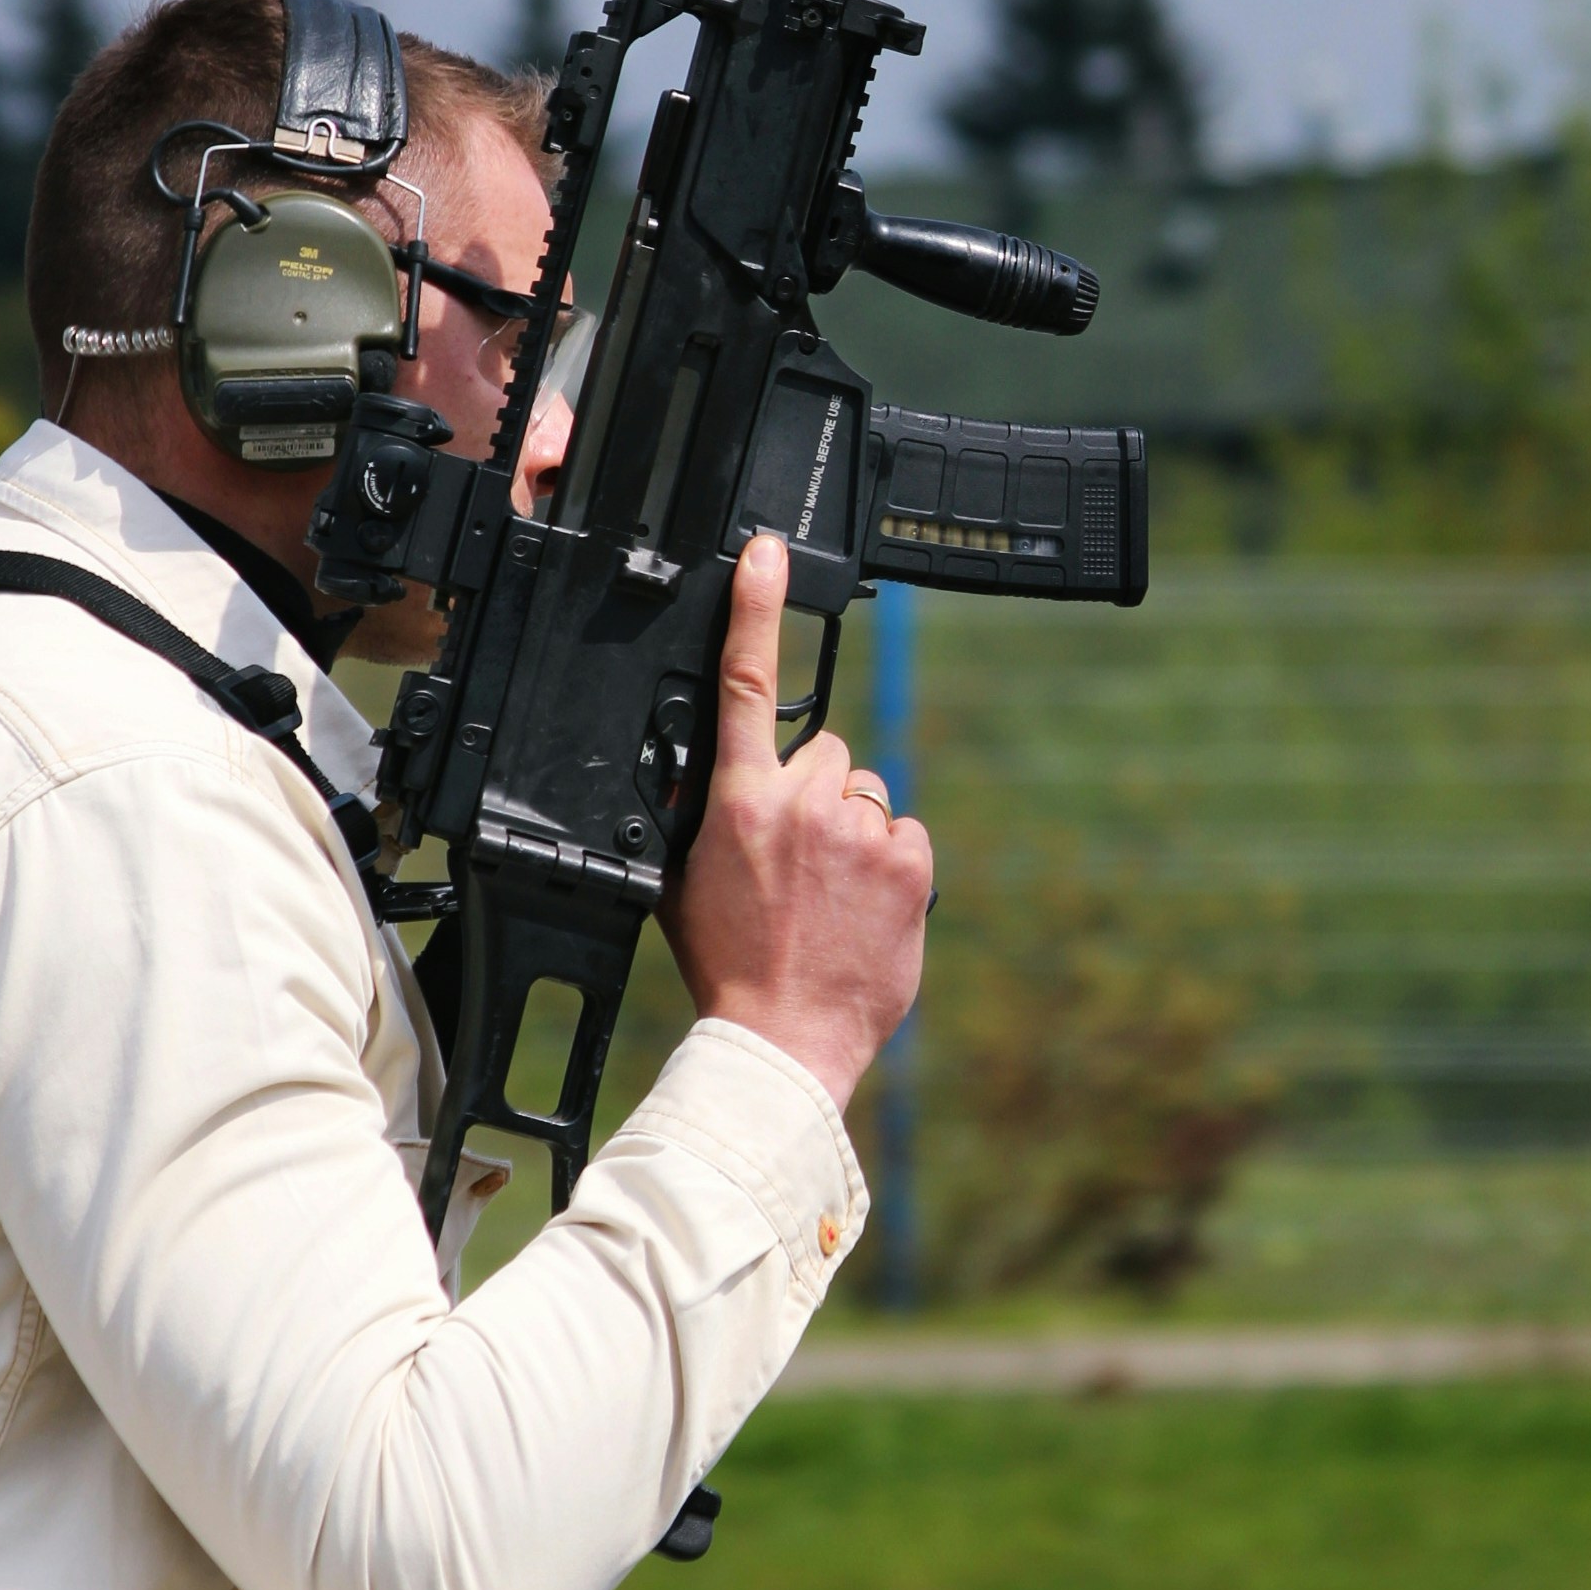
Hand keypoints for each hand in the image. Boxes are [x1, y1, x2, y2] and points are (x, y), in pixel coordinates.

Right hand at [661, 537, 933, 1112]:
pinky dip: (891, 865)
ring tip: (830, 898)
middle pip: (825, 752)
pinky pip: (903, 833)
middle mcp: (800, 801)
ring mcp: (859, 827)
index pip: (744, 684)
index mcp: (736, 800)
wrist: (783, 1035)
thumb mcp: (682, 879)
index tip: (766, 553)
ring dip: (854, 832)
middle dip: (816, 792)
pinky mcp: (908, 857)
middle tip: (799, 863)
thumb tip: (707, 775)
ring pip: (866, 796)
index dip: (755, 609)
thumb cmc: (729, 964)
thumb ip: (700, 812)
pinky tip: (864, 909)